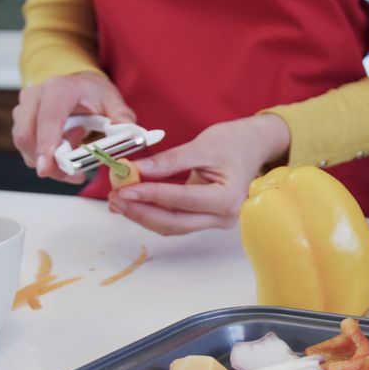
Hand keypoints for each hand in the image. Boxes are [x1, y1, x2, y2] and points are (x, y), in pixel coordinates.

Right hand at [12, 72, 135, 183]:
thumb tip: (125, 129)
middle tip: (73, 175)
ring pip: (25, 145)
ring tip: (75, 158)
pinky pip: (28, 148)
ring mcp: (24, 110)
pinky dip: (46, 160)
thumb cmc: (92, 92)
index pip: (48, 118)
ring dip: (49, 163)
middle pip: (28, 135)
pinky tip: (66, 154)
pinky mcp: (21, 122)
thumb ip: (121, 115)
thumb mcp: (112, 100)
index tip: (47, 166)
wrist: (78, 85)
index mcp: (59, 90)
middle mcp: (35, 97)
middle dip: (47, 162)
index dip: (46, 143)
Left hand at [107, 114, 289, 235]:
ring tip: (118, 199)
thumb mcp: (201, 146)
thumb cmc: (234, 143)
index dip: (150, 195)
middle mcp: (224, 216)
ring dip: (143, 215)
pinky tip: (133, 203)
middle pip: (174, 222)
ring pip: (172, 226)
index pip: (182, 200)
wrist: (254, 147)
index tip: (125, 187)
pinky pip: (175, 221)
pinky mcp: (206, 219)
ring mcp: (215, 221)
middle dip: (141, 211)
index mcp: (228, 198)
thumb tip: (135, 170)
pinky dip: (153, 213)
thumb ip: (168, 161)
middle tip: (115, 196)